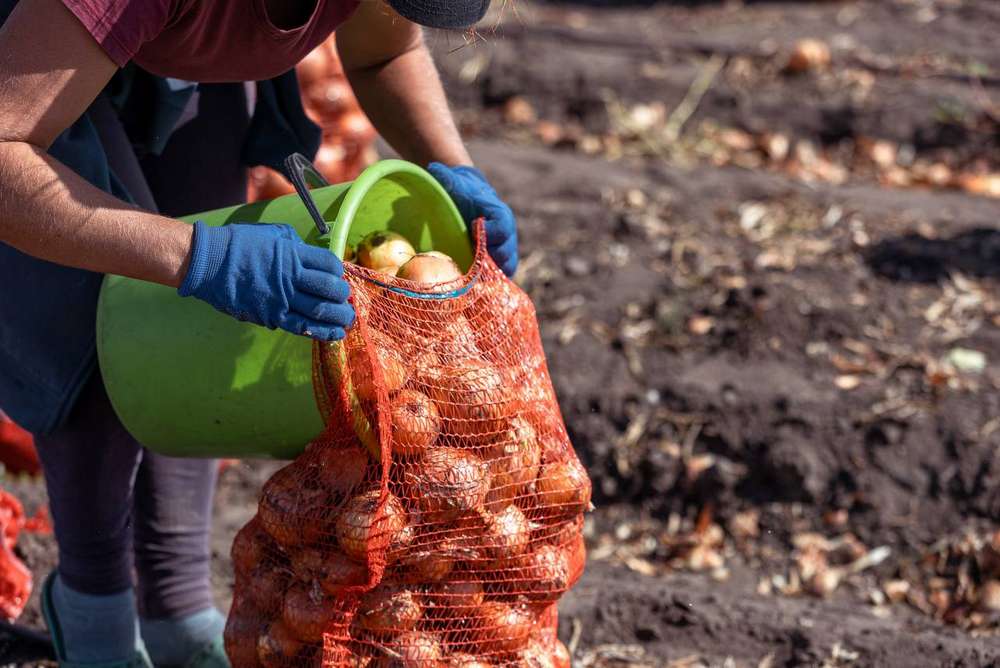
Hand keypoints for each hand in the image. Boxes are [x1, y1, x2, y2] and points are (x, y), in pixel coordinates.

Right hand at [178, 222, 354, 340]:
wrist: (208, 263)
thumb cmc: (238, 245)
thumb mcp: (271, 234)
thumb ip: (294, 244)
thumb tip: (310, 253)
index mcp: (292, 254)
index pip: (328, 264)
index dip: (338, 271)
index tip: (338, 276)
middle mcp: (290, 277)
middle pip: (329, 288)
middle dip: (342, 295)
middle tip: (345, 298)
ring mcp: (281, 299)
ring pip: (320, 311)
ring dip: (339, 316)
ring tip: (347, 320)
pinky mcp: (271, 316)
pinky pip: (301, 327)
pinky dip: (321, 332)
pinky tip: (334, 334)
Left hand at [427, 163, 517, 276]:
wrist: (470, 201)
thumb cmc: (461, 192)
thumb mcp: (454, 182)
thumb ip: (446, 177)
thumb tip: (432, 169)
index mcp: (501, 216)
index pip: (502, 229)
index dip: (488, 233)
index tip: (471, 229)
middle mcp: (507, 237)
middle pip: (505, 256)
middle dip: (485, 261)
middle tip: (465, 263)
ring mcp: (505, 253)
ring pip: (504, 272)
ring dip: (486, 278)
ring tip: (465, 279)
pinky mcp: (498, 267)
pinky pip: (498, 281)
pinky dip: (486, 286)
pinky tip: (467, 287)